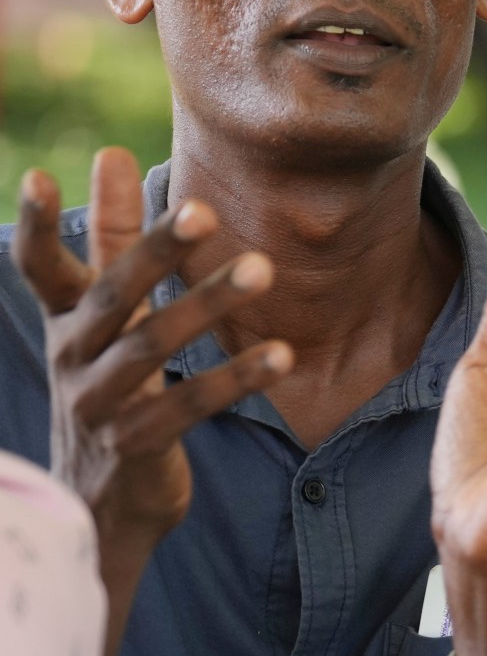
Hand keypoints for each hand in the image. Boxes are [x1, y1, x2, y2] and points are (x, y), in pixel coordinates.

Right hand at [14, 148, 292, 540]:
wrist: (102, 503)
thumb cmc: (109, 384)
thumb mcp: (103, 312)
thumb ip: (110, 236)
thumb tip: (112, 152)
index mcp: (66, 321)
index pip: (41, 270)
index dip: (36, 227)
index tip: (38, 176)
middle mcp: (73, 359)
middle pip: (111, 298)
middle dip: (153, 252)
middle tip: (202, 209)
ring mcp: (99, 405)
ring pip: (151, 348)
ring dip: (206, 306)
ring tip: (262, 269)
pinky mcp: (136, 444)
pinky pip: (188, 406)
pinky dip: (234, 378)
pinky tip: (281, 353)